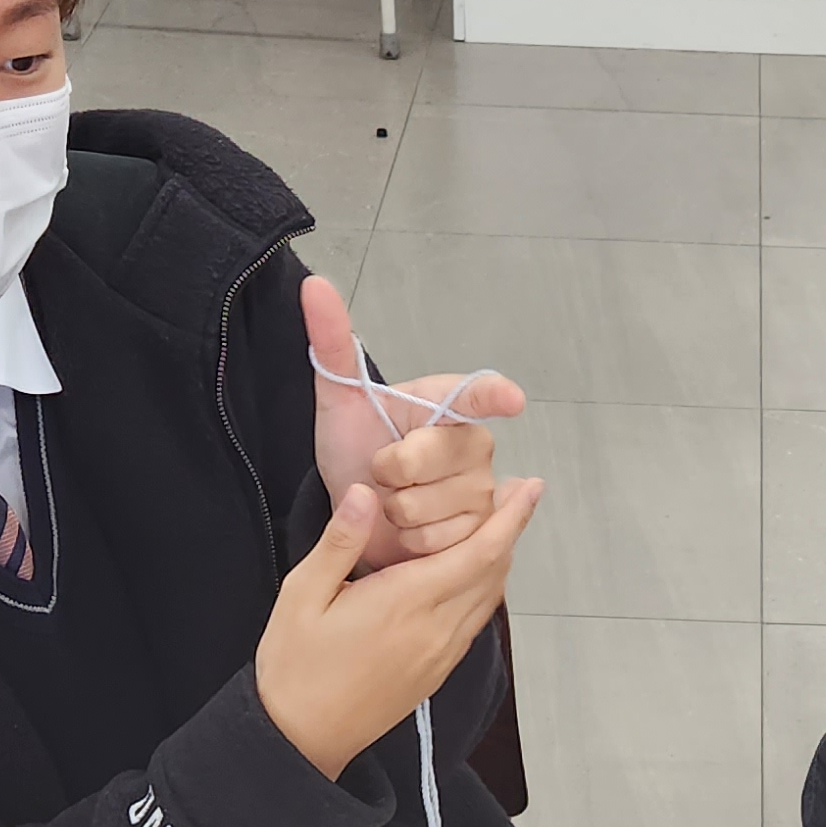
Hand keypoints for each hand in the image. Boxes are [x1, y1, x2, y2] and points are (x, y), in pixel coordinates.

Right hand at [253, 473, 538, 783]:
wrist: (302, 739)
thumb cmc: (296, 666)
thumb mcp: (303, 595)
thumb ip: (340, 542)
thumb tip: (365, 492)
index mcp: (407, 602)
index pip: (479, 553)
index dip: (510, 518)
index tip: (530, 488)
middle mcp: (436, 629)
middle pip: (494, 573)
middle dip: (509, 530)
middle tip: (515, 493)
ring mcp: (441, 655)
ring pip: (488, 599)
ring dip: (498, 560)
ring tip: (496, 526)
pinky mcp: (437, 672)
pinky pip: (473, 622)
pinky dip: (483, 590)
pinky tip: (470, 575)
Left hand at [304, 275, 528, 573]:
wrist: (357, 509)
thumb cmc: (357, 446)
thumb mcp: (339, 397)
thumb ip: (332, 342)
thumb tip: (314, 285)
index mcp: (448, 404)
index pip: (477, 394)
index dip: (494, 396)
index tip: (511, 400)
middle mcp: (475, 443)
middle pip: (427, 460)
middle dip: (386, 472)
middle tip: (381, 470)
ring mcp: (482, 490)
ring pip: (429, 505)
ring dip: (395, 511)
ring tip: (394, 500)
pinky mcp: (480, 534)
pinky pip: (437, 540)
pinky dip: (409, 540)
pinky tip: (408, 529)